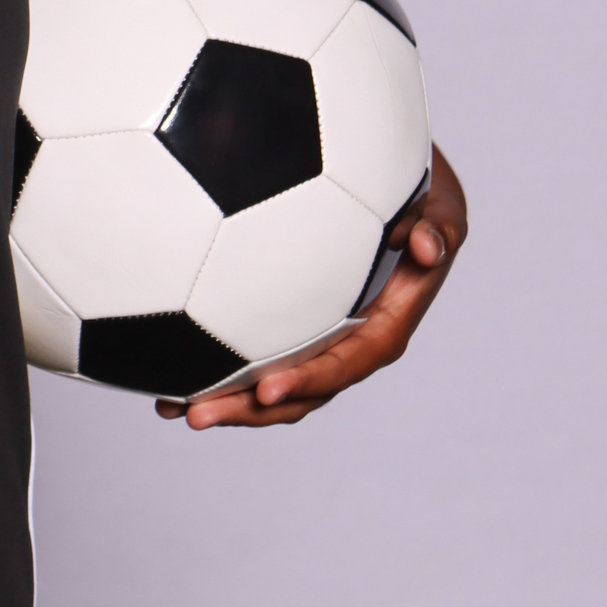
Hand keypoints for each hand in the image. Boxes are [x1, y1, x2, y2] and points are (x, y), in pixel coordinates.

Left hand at [157, 142, 466, 428]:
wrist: (398, 191)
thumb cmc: (419, 198)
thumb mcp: (440, 206)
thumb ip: (438, 226)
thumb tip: (425, 246)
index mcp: (384, 326)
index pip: (349, 363)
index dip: (310, 379)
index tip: (267, 389)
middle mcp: (348, 344)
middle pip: (301, 391)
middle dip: (250, 410)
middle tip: (196, 415)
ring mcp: (317, 340)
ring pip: (272, 385)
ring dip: (226, 402)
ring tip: (169, 409)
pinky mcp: (291, 327)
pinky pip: (254, 356)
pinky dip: (215, 370)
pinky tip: (165, 374)